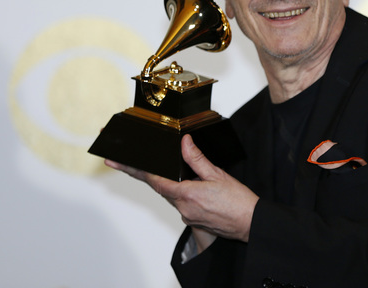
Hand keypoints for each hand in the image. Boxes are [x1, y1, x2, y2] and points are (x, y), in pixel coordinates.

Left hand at [105, 134, 257, 242]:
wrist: (250, 223)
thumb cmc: (238, 201)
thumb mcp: (218, 174)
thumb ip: (197, 159)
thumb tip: (184, 143)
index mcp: (187, 194)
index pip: (155, 180)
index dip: (135, 169)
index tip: (118, 162)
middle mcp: (183, 207)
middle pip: (158, 186)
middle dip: (140, 173)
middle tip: (117, 161)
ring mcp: (187, 215)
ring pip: (170, 193)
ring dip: (164, 181)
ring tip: (157, 168)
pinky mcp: (193, 219)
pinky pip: (180, 201)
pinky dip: (179, 190)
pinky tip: (187, 184)